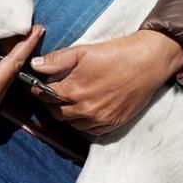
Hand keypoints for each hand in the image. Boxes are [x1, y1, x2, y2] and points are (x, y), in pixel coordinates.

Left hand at [28, 29, 182, 134]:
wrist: (147, 62)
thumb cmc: (114, 54)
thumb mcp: (82, 52)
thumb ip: (56, 60)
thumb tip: (35, 65)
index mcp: (74, 91)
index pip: (45, 96)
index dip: (38, 90)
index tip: (37, 86)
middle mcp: (85, 109)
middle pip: (57, 113)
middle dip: (51, 103)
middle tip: (53, 93)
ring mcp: (100, 119)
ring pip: (73, 124)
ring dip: (68, 114)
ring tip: (70, 100)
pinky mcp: (114, 123)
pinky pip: (91, 131)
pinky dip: (85, 123)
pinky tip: (86, 110)